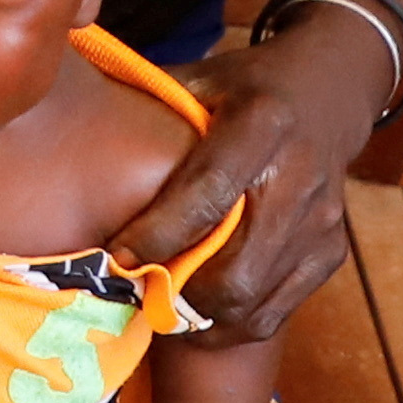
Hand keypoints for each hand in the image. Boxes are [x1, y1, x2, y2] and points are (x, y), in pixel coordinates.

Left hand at [114, 4, 400, 339]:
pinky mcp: (331, 251)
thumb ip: (148, 104)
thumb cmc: (247, 88)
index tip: (116, 256)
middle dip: (178, 292)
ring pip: (253, 301)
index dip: (158, 234)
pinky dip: (231, 324)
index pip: (207, 194)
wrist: (331, 92)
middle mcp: (300, 177)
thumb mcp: (202, 78)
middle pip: (235, 270)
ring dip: (200, 316)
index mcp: (262, 124)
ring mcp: (322, 221)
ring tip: (161, 308)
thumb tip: (72, 122)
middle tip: (135, 291)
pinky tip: (200, 313)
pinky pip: (276, 311)